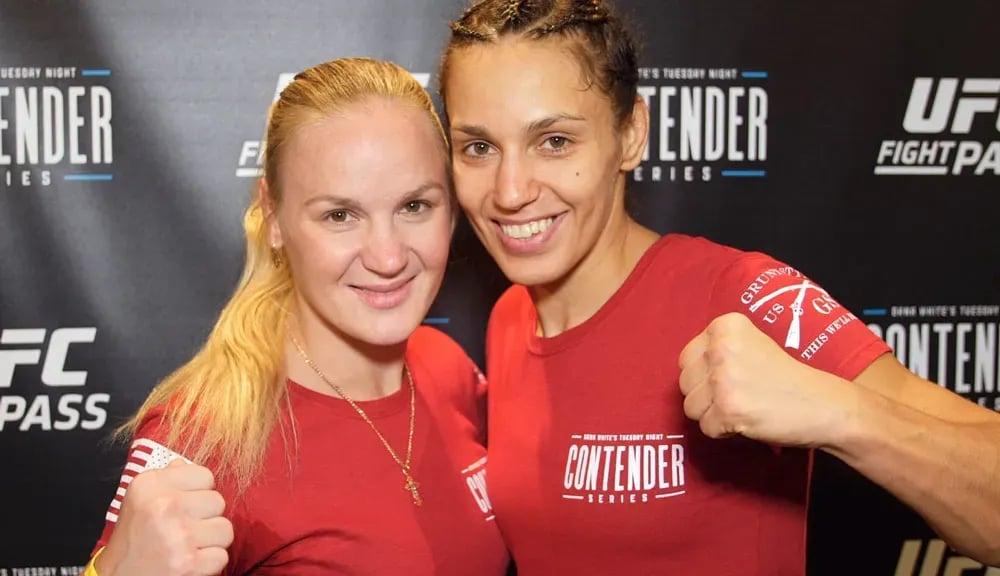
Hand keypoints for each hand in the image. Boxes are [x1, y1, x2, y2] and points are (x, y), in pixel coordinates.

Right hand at [97, 459, 233, 575]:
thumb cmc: (132, 540)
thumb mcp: (139, 501)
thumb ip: (165, 481)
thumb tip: (183, 464)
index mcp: (150, 484)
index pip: (205, 475)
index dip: (198, 493)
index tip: (184, 506)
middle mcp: (164, 505)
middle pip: (218, 502)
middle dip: (206, 518)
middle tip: (183, 530)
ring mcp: (178, 535)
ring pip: (225, 529)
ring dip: (211, 541)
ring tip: (188, 546)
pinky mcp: (189, 563)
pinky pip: (222, 556)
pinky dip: (209, 563)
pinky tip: (189, 562)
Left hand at [678, 312, 854, 446]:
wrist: (823, 404)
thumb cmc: (785, 378)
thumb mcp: (750, 345)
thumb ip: (715, 351)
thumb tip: (685, 373)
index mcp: (724, 326)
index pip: (686, 358)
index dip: (705, 376)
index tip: (733, 379)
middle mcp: (720, 347)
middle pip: (684, 383)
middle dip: (706, 396)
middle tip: (740, 396)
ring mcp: (722, 379)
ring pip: (690, 407)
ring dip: (713, 415)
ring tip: (744, 407)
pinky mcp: (727, 408)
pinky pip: (706, 428)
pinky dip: (724, 431)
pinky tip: (748, 421)